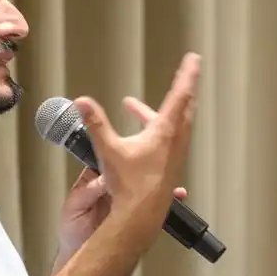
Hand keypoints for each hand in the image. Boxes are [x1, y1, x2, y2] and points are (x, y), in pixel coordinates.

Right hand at [72, 52, 199, 242]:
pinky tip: (137, 137)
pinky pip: (168, 138)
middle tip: (181, 76)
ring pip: (176, 124)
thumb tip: (82, 102)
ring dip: (160, 111)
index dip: (187, 75)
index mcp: (165, 131)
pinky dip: (156, 128)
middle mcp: (175, 140)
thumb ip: (95, 124)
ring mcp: (174, 153)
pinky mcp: (169, 165)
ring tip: (133, 109)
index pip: (180, 95)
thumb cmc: (130, 186)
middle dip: (180, 89)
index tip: (194, 59)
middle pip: (184, 107)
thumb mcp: (108, 150)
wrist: (141, 216)